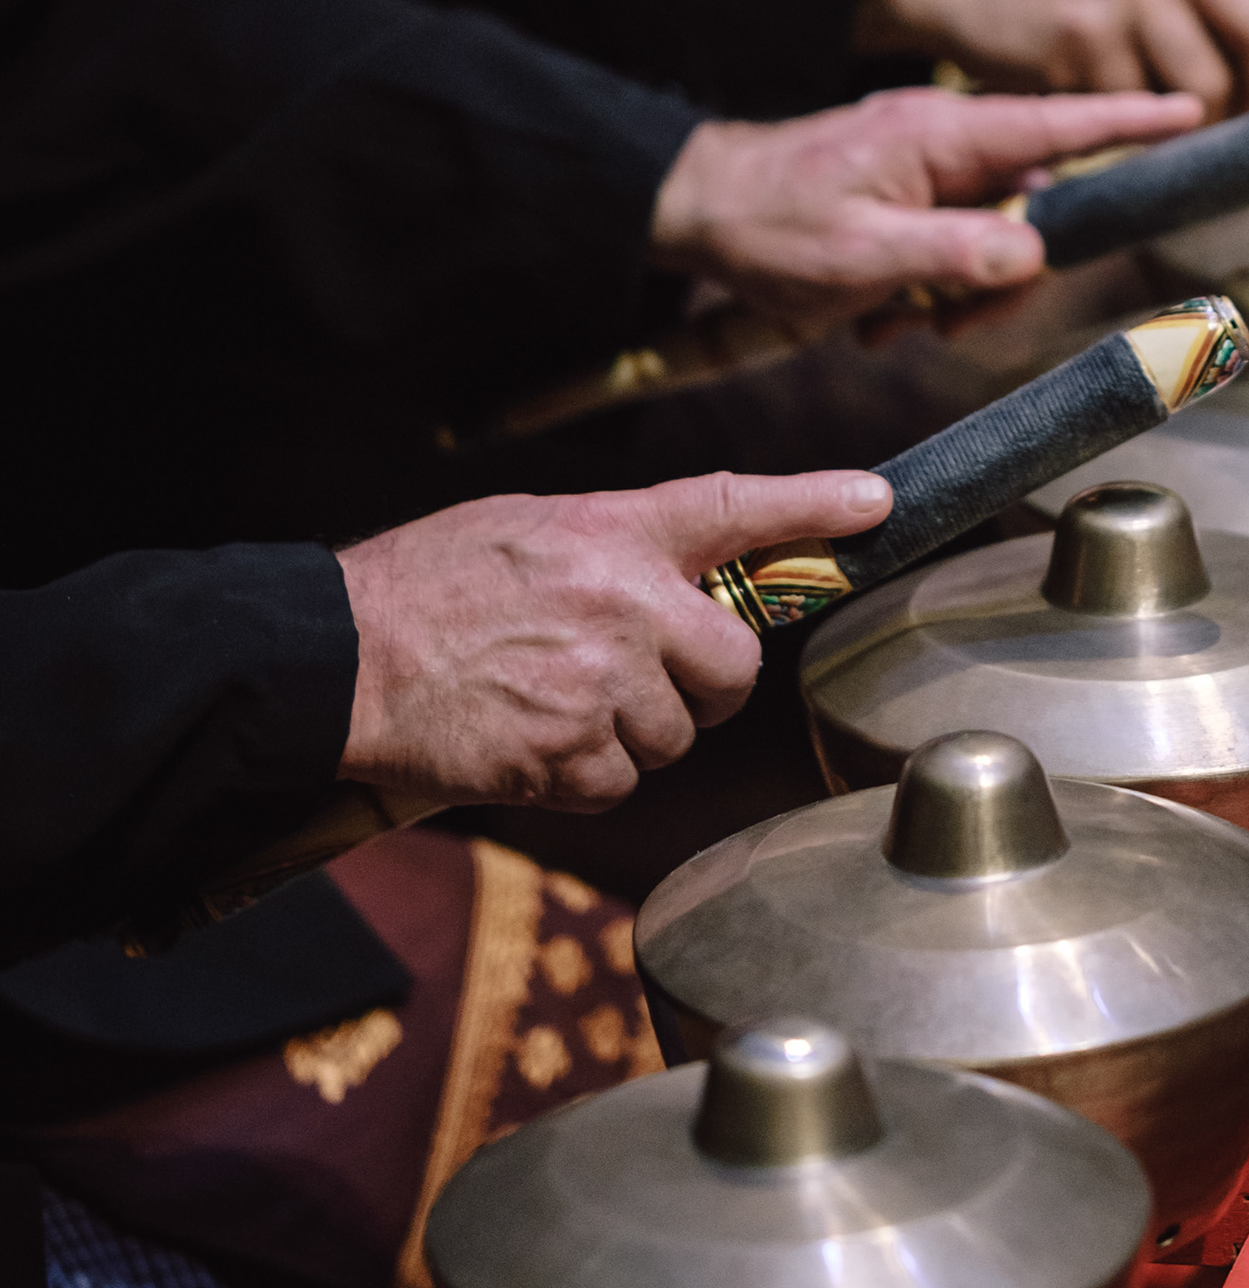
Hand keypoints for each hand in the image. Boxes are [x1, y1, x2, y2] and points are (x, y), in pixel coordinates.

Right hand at [336, 470, 890, 807]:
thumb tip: (677, 585)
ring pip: (675, 737)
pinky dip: (584, 776)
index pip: (734, 507)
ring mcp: (603, 684)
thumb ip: (613, 550)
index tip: (873, 504)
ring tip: (550, 701)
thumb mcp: (526, 530)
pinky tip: (529, 741)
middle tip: (650, 681)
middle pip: (733, 668)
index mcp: (612, 533)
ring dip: (631, 735)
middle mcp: (623, 603)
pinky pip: (620, 783)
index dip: (814, 505)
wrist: (336, 657)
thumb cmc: (422, 589)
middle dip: (704, 687)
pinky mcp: (571, 756)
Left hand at [649, 83, 1201, 319]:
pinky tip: (879, 317)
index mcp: (944, 134)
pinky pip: (958, 253)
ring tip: (891, 322)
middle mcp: (948, 145)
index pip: (1058, 122)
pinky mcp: (912, 204)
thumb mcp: (861, 252)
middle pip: (1037, 207)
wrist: (699, 214)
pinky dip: (930, 294)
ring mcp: (930, 174)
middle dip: (1009, 276)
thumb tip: (1033, 254)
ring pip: (998, 242)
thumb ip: (954, 253)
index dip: (1131, 119)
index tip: (1196, 111)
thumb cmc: (770, 223)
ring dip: (961, 297)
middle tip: (949, 326)